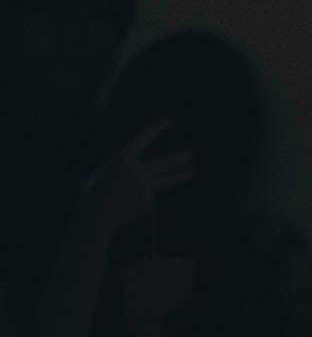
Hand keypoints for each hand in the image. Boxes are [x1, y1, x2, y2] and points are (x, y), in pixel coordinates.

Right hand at [74, 124, 186, 245]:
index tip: (168, 122)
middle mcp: (136, 171)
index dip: (155, 129)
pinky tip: (128, 206)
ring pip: (165, 181)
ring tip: (191, 173)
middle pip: (163, 163)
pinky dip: (138, 202)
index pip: (142, 139)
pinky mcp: (148, 201)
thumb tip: (152, 169)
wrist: (95, 214)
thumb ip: (128, 167)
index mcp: (122, 159)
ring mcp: (144, 186)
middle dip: (177, 158)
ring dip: (179, 176)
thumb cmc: (98, 191)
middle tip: (190, 153)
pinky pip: (147, 198)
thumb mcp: (108, 172)